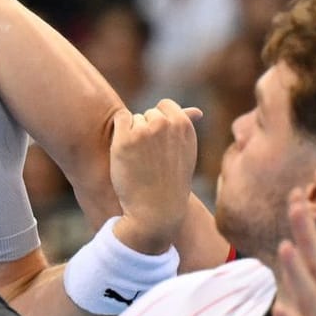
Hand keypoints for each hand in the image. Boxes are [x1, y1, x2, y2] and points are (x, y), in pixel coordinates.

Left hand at [109, 100, 201, 251]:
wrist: (156, 210)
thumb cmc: (170, 182)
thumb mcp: (186, 153)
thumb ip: (186, 128)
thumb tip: (196, 111)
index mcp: (185, 126)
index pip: (166, 105)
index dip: (158, 122)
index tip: (158, 143)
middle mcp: (167, 125)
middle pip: (148, 113)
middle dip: (145, 129)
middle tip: (150, 157)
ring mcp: (145, 130)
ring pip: (133, 119)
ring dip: (132, 134)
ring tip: (140, 159)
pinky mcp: (125, 139)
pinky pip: (119, 120)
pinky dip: (118, 133)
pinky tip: (125, 153)